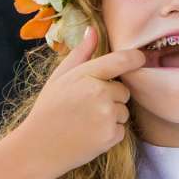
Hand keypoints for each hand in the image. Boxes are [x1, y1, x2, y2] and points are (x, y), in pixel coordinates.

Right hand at [13, 27, 144, 178]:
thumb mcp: (59, 77)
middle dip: (111, 97)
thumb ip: (80, 53)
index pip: (121, 61)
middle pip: (123, 90)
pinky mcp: (111, 136)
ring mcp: (107, 116)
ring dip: (111, 115)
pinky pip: (122, 129)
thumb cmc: (48, 110)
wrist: (38, 148)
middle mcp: (100, 93)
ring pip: (123, 111)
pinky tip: (90, 134)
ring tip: (86, 122)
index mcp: (87, 75)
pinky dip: (110, 133)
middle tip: (87, 106)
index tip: (140, 58)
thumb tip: (93, 30)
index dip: (135, 58)